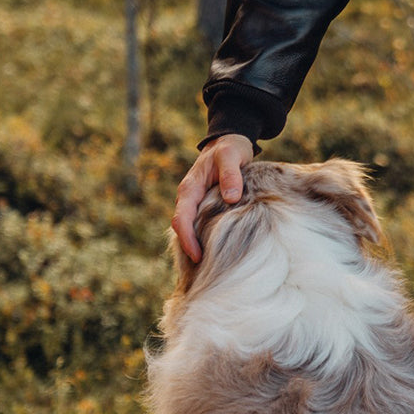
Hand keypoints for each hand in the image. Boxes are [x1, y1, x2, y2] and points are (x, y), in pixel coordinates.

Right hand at [171, 134, 253, 261]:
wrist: (230, 142)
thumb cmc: (230, 149)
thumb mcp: (231, 156)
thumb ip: (230, 175)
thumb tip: (232, 198)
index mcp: (190, 189)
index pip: (182, 219)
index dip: (187, 240)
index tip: (198, 256)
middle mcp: (189, 198)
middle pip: (182, 229)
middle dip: (189, 250)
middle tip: (203, 271)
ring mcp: (196, 203)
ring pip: (190, 229)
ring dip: (196, 246)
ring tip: (208, 268)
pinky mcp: (205, 206)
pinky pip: (200, 225)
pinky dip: (204, 238)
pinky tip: (216, 252)